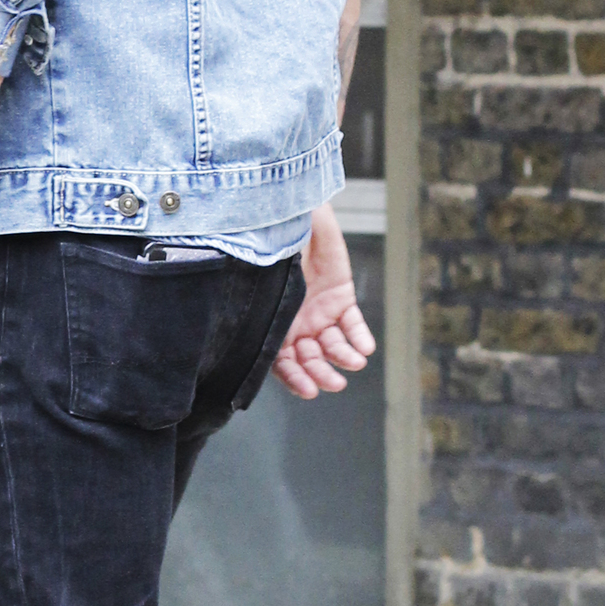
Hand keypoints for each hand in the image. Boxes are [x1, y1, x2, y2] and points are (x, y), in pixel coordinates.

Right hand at [273, 203, 372, 400]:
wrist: (293, 214)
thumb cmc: (269, 237)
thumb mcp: (257, 261)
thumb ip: (255, 279)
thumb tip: (239, 289)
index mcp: (271, 322)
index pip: (281, 361)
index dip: (294, 378)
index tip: (308, 390)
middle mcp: (295, 324)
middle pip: (309, 359)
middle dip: (321, 374)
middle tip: (334, 383)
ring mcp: (319, 314)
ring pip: (333, 346)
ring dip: (343, 357)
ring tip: (355, 362)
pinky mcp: (341, 300)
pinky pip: (353, 324)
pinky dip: (360, 337)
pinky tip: (365, 346)